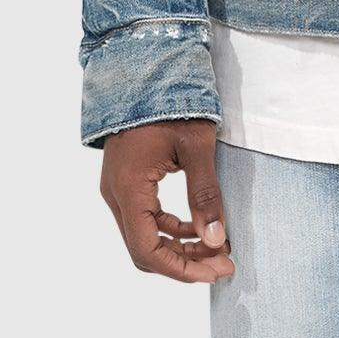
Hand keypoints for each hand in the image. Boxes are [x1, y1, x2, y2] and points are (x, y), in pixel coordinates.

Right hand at [99, 117, 234, 283]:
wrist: (145, 67)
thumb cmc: (171, 102)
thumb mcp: (196, 146)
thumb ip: (205, 195)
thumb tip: (217, 240)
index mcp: (128, 189)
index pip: (148, 250)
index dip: (183, 269)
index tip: (217, 270)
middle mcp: (115, 194)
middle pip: (145, 248)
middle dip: (185, 261)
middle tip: (223, 263)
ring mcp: (117, 187)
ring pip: (144, 235)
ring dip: (179, 246)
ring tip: (216, 247)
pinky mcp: (125, 180)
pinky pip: (144, 217)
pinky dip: (169, 228)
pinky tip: (196, 226)